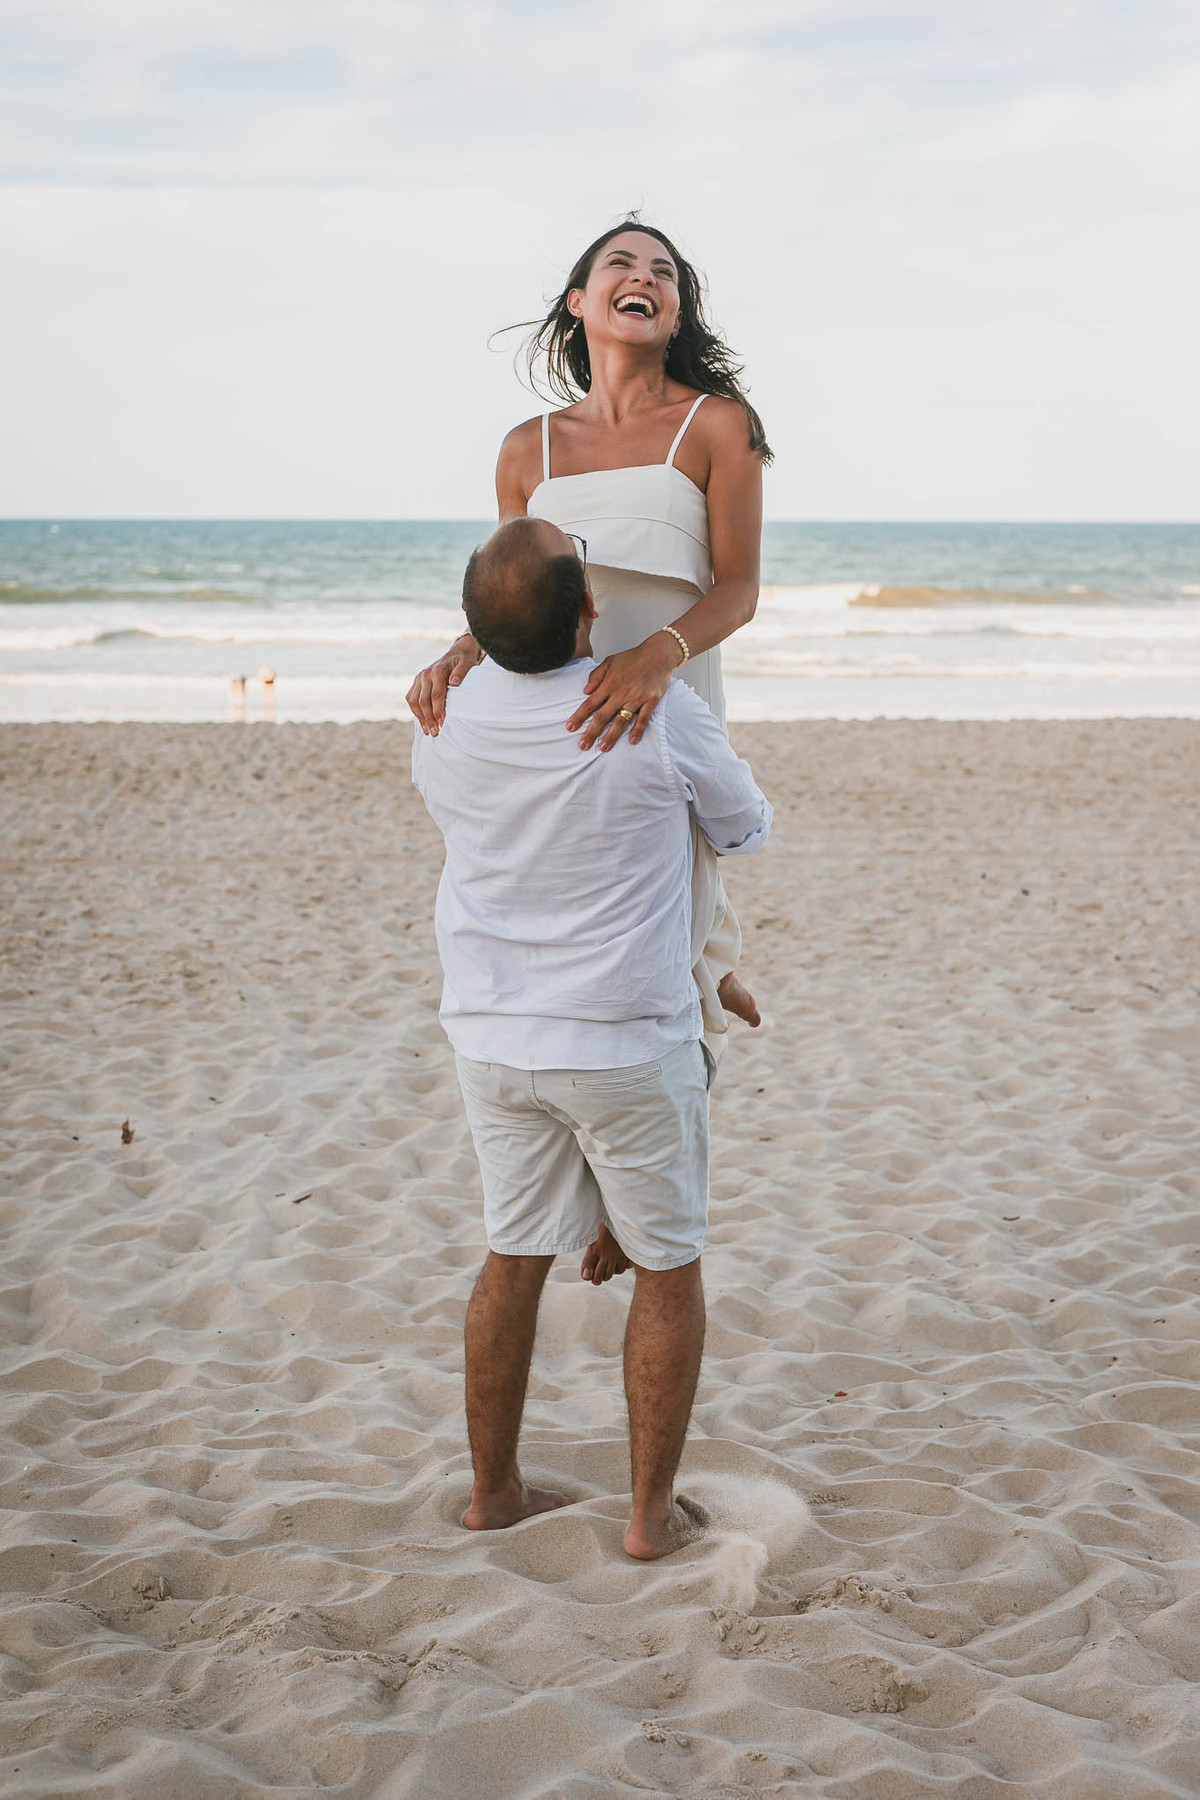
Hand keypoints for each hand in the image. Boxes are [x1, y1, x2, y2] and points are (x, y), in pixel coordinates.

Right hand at [406, 636, 480, 735]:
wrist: (456, 653)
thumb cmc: (463, 661)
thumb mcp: (467, 664)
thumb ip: (461, 672)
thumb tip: (454, 683)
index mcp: (437, 671)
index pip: (436, 695)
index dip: (438, 711)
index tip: (443, 724)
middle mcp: (425, 674)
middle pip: (423, 701)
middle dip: (429, 718)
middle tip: (435, 733)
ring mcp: (419, 678)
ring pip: (413, 701)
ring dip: (420, 717)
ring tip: (428, 731)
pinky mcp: (416, 682)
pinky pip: (410, 698)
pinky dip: (415, 711)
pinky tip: (422, 722)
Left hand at [566, 634, 681, 750]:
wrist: (658, 654)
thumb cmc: (633, 658)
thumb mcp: (610, 661)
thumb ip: (596, 676)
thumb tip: (585, 691)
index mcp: (609, 684)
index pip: (590, 703)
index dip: (579, 716)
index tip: (570, 727)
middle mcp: (621, 693)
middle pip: (603, 716)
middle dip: (591, 732)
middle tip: (583, 746)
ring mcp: (637, 698)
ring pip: (621, 720)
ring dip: (611, 736)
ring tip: (603, 748)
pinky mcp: (651, 701)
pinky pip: (643, 718)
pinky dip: (638, 730)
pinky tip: (632, 741)